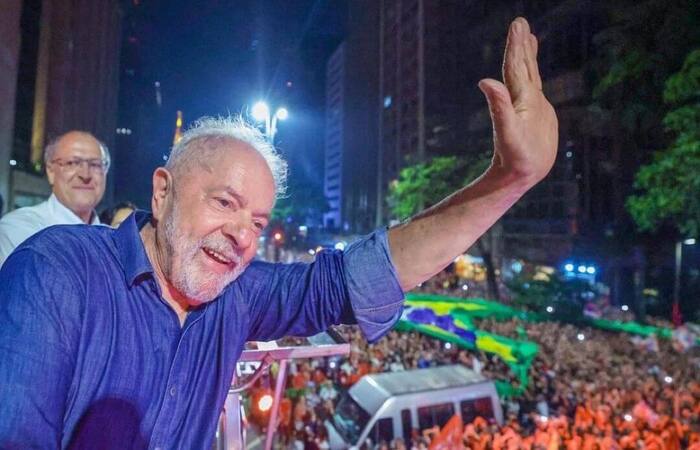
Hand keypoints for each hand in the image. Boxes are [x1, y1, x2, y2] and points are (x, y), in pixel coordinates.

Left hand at [478, 17, 558, 184]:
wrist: (519, 175)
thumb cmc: (515, 158)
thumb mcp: (508, 133)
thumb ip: (498, 107)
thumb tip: (484, 82)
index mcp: (517, 99)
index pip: (515, 67)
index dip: (515, 46)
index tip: (517, 24)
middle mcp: (522, 98)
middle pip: (520, 66)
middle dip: (520, 44)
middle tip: (520, 22)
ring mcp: (531, 105)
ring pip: (528, 74)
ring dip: (526, 54)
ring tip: (527, 35)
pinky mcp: (538, 114)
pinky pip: (536, 87)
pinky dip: (535, 73)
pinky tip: (533, 68)